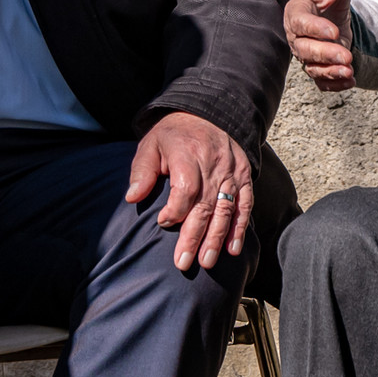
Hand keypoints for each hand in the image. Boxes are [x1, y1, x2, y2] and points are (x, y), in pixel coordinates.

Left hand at [126, 111, 253, 271]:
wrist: (205, 114)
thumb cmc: (172, 135)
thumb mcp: (150, 145)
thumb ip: (142, 171)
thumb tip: (132, 197)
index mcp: (188, 154)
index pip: (186, 188)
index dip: (175, 210)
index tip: (163, 223)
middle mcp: (213, 164)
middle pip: (204, 205)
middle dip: (194, 237)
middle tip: (184, 262)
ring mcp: (231, 171)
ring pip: (225, 209)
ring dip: (216, 238)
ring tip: (206, 262)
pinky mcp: (243, 176)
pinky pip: (245, 204)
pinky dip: (240, 227)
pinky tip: (233, 249)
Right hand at [284, 0, 366, 91]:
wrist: (332, 24)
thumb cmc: (330, 2)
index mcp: (297, 13)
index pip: (300, 22)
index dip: (315, 28)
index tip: (334, 32)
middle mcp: (296, 37)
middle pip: (305, 49)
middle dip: (325, 53)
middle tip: (347, 55)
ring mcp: (305, 56)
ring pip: (312, 68)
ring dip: (330, 72)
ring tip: (349, 71)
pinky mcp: (316, 71)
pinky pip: (321, 83)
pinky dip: (335, 85)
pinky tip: (351, 81)